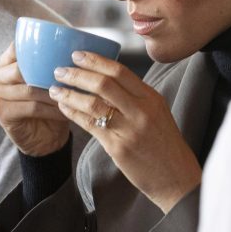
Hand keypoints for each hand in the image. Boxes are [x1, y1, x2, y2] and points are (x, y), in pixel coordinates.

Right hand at [0, 43, 69, 156]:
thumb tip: (71, 47)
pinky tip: (64, 110)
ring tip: (71, 95)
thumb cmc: (48, 103)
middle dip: (48, 74)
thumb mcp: (48, 80)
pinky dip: (51, 109)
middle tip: (70, 78)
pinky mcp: (1, 112)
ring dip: (53, 93)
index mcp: (3, 63)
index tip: (62, 53)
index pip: (17, 47)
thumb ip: (49, 63)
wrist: (44, 138)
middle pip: (21, 68)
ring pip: (29, 89)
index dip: (39, 50)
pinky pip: (31, 107)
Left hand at [49, 51, 201, 213]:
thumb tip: (104, 79)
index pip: (120, 71)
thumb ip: (134, 96)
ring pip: (93, 104)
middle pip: (104, 84)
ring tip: (55, 89)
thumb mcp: (156, 112)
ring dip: (70, 94)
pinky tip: (63, 108)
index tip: (77, 55)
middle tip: (59, 70)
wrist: (175, 176)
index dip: (95, 61)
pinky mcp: (118, 148)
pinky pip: (90, 126)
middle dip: (77, 74)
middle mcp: (141, 111)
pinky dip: (73, 114)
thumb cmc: (163, 143)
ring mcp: (130, 130)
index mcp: (151, 98)